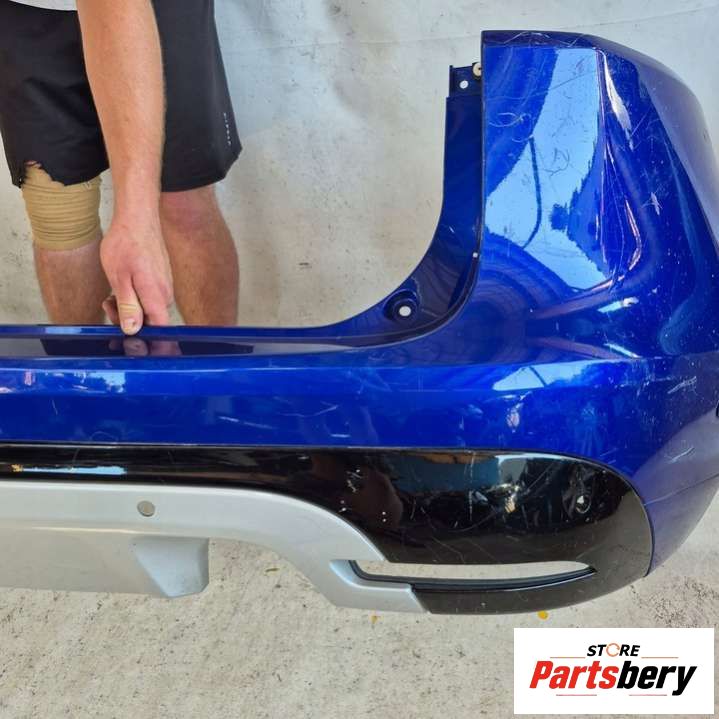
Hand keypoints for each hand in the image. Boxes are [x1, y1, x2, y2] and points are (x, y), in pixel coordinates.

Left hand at [100, 213, 172, 333]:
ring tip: (111, 293)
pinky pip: (149, 296)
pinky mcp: (161, 279)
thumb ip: (128, 307)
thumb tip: (132, 330)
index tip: (126, 333)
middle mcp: (165, 294)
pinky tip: (122, 284)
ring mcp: (165, 286)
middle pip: (151, 321)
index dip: (146, 338)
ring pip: (148, 308)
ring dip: (129, 306)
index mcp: (156, 297)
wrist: (138, 218)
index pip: (159, 330)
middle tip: (108, 304)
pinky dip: (134, 296)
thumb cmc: (126, 245)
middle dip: (128, 319)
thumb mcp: (119, 279)